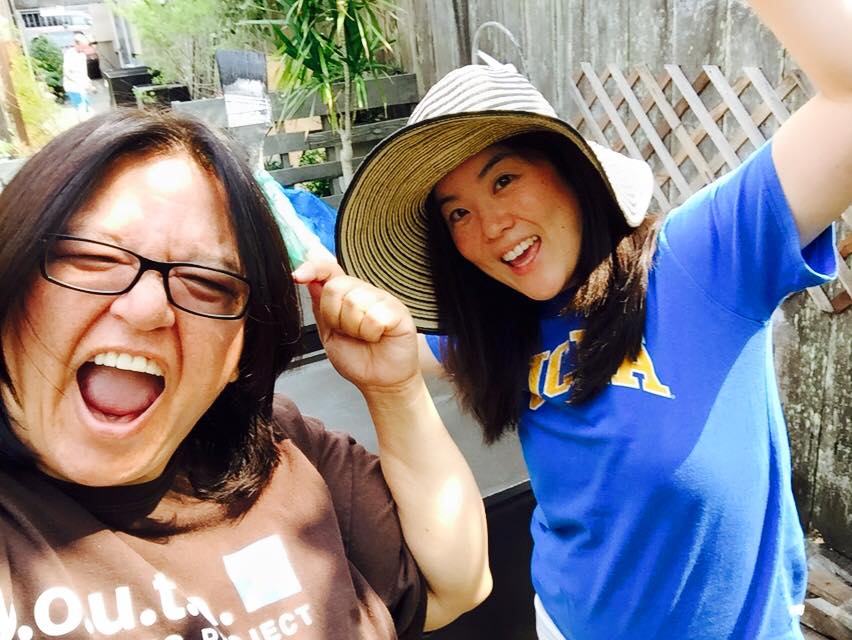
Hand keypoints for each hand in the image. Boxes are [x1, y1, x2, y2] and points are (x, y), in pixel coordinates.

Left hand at [292, 260, 418, 393]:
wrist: (379, 381)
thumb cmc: (358, 359)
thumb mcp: (329, 334)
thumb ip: (320, 308)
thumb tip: (311, 281)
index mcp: (346, 295)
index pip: (328, 269)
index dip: (312, 268)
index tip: (297, 276)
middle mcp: (365, 292)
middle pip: (336, 287)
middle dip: (334, 316)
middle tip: (347, 332)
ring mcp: (382, 299)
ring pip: (354, 303)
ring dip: (354, 328)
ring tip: (364, 336)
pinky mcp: (398, 311)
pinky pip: (374, 316)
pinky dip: (371, 333)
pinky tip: (377, 337)